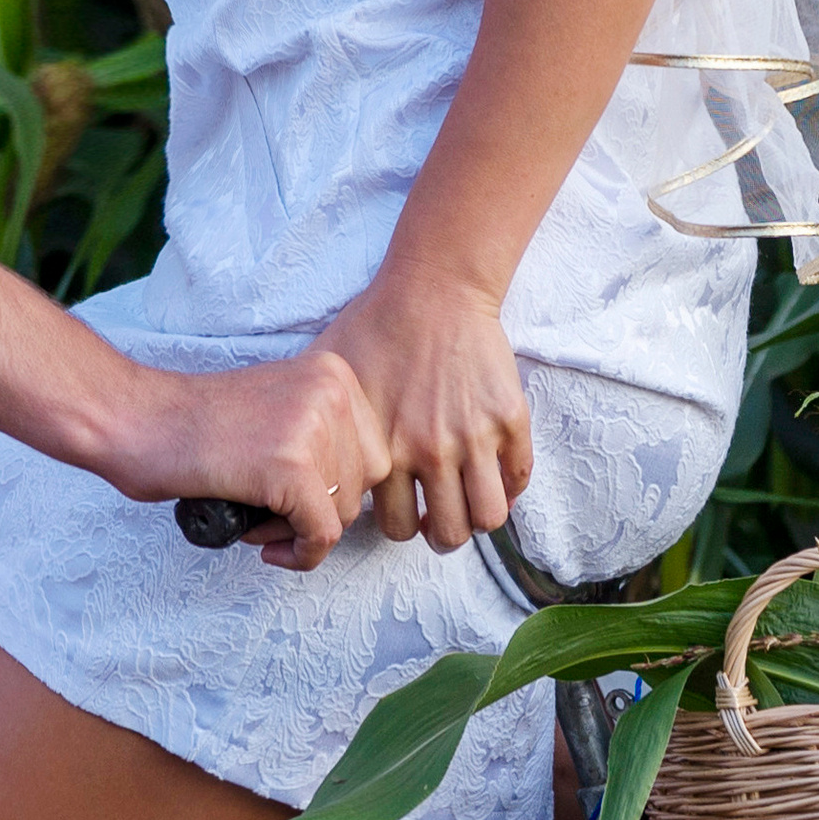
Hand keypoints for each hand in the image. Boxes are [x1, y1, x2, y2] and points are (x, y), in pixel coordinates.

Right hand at [109, 347, 392, 573]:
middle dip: (324, 508)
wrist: (137, 420)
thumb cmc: (196, 424)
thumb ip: (322, 431)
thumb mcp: (279, 406)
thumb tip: (358, 492)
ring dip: (302, 530)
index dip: (336, 484)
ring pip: (346, 513)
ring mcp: (313, 427)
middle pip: (367, 482)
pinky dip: (298, 553)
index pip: (373, 450)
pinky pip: (321, 535)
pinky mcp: (292, 469)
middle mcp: (332, 391)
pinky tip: (264, 546)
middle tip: (273, 511)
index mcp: (333, 371)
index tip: (294, 494)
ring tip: (256, 519)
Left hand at [318, 272, 531, 551]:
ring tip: (469, 499)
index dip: (401, 522)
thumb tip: (299, 460)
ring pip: (487, 517)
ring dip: (478, 515)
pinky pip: (519, 477)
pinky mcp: (509, 418)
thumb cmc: (375, 324)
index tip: (406, 508)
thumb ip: (323, 424)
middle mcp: (431, 452)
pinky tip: (496, 471)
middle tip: (440, 514)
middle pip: (447, 534)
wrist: (433, 286)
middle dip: (442, 531)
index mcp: (385, 450)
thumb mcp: (331, 376)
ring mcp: (475, 436)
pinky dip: (510, 484)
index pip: (395, 527)